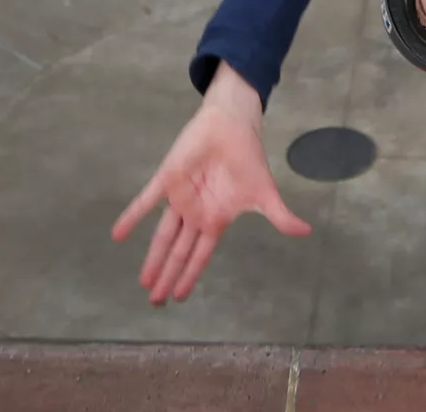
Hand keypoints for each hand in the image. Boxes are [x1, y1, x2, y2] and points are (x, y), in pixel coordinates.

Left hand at [111, 62, 310, 305]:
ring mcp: (179, 198)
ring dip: (153, 257)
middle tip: (155, 301)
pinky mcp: (167, 179)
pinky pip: (146, 201)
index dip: (189, 276)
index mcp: (215, 219)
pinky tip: (118, 235)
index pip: (199, 255)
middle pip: (178, 252)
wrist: (234, 124)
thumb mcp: (265, 193)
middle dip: (167, 276)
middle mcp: (195, 213)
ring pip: (163, 234)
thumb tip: (307, 232)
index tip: (178, 298)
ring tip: (143, 281)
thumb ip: (280, 216)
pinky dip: (132, 217)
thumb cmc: (248, 158)